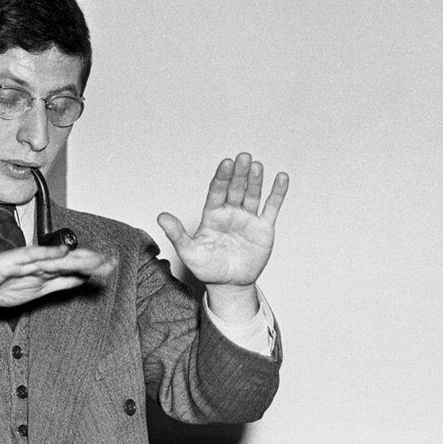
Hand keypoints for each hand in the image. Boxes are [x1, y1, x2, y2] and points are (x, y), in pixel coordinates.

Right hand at [0, 244, 116, 308]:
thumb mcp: (36, 291)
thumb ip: (58, 284)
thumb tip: (83, 279)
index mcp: (45, 270)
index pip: (73, 267)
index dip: (92, 266)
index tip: (112, 265)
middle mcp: (38, 263)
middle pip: (68, 260)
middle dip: (90, 260)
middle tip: (111, 260)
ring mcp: (24, 260)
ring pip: (54, 258)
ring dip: (75, 258)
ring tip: (94, 257)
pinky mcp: (10, 261)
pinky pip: (30, 257)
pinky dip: (47, 254)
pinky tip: (62, 252)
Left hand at [156, 152, 288, 288]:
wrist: (230, 286)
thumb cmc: (208, 269)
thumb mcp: (190, 253)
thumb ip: (177, 234)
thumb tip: (161, 217)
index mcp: (212, 215)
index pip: (217, 191)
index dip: (221, 177)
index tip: (226, 164)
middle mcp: (230, 213)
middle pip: (235, 188)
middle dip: (239, 173)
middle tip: (243, 157)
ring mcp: (248, 219)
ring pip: (252, 195)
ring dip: (255, 180)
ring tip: (257, 165)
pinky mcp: (264, 228)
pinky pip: (271, 207)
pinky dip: (277, 193)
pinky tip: (281, 177)